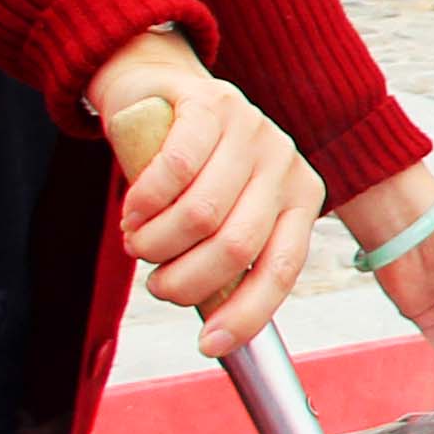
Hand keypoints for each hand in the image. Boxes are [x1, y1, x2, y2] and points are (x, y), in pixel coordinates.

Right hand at [92, 39, 325, 357]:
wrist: (161, 88)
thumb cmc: (193, 168)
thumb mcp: (223, 211)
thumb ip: (227, 257)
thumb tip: (217, 327)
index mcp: (302, 197)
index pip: (281, 268)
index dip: (246, 313)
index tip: (208, 345)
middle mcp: (285, 162)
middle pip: (234, 247)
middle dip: (184, 280)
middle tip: (156, 282)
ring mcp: (252, 130)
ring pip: (200, 215)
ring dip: (155, 244)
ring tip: (139, 243)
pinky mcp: (211, 104)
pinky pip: (173, 170)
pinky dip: (142, 204)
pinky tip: (131, 212)